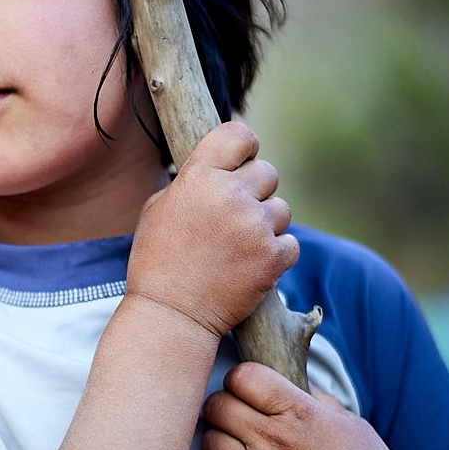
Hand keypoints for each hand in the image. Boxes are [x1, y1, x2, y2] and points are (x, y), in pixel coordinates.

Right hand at [126, 122, 296, 337]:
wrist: (171, 314)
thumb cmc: (158, 260)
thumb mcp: (158, 207)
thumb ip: (193, 181)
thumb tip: (220, 167)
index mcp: (199, 177)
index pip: (239, 135)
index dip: (244, 146)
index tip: (241, 160)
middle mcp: (231, 196)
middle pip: (267, 172)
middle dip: (255, 190)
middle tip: (235, 216)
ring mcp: (255, 227)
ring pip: (282, 209)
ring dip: (266, 224)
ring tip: (238, 246)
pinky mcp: (273, 257)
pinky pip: (290, 242)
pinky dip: (275, 254)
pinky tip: (249, 265)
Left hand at [200, 361, 430, 449]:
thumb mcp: (348, 422)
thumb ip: (310, 397)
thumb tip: (282, 376)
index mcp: (300, 412)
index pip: (243, 376)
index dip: (240, 381)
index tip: (248, 393)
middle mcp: (275, 440)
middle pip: (217, 406)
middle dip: (223, 409)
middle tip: (236, 421)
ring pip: (208, 443)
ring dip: (218, 445)